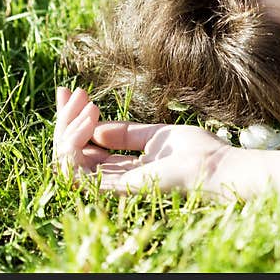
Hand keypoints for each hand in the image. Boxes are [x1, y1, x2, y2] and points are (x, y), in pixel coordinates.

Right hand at [52, 85, 238, 197]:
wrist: (215, 167)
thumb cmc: (197, 152)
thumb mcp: (157, 135)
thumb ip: (127, 134)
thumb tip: (97, 129)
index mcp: (126, 170)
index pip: (86, 148)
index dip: (73, 121)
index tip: (71, 91)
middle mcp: (115, 180)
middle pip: (72, 153)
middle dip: (65, 120)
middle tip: (68, 92)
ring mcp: (114, 186)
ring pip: (66, 163)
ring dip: (67, 130)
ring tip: (86, 107)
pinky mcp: (115, 188)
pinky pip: (74, 172)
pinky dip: (73, 144)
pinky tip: (87, 123)